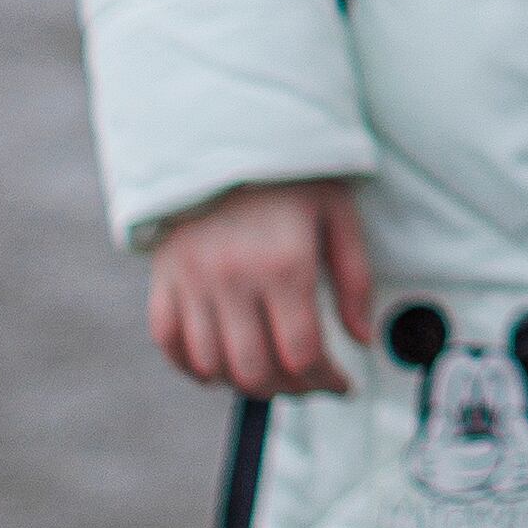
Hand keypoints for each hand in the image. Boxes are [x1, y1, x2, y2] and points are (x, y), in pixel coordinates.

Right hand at [145, 179, 375, 395]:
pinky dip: (193, 366)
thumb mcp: (340, 215)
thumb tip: (362, 340)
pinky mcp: (165, 278)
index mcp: (284, 263)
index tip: (342, 384)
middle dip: (289, 390)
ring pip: (211, 365)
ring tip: (272, 375)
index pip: (302, 353)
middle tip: (309, 385)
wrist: (227, 136)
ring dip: (244, 383)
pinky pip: (169, 342)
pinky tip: (221, 367)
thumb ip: (354, 280)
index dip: (326, 381)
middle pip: (254, 370)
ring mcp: (192, 280)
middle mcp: (233, 277)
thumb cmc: (294, 178)